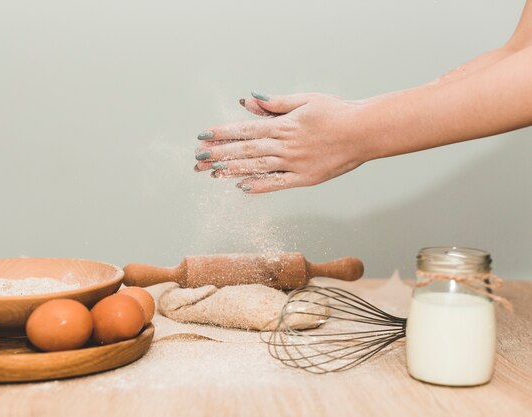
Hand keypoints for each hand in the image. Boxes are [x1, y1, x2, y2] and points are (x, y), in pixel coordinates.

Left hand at [194, 92, 368, 192]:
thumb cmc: (337, 112)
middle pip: (245, 150)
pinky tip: (241, 187)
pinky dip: (259, 185)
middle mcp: (285, 145)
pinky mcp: (306, 178)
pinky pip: (278, 183)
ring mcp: (295, 163)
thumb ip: (276, 103)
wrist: (365, 131)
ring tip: (212, 173)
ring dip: (232, 170)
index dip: (222, 133)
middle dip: (219, 154)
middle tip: (198, 159)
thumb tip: (249, 101)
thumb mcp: (305, 100)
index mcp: (284, 124)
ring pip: (257, 167)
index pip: (245, 129)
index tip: (203, 136)